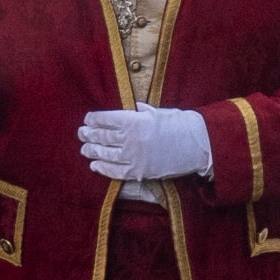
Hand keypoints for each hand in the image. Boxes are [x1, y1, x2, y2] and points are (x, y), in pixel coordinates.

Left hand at [78, 104, 211, 184]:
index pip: (106, 119)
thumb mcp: (159, 112)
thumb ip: (141, 110)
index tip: (87, 118)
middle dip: (89, 134)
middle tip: (81, 133)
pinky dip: (103, 168)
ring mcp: (133, 157)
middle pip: (103, 136)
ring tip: (85, 149)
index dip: (94, 119)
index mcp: (134, 121)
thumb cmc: (181, 124)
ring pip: (105, 154)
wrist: (198, 145)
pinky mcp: (139, 172)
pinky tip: (95, 165)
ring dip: (93, 151)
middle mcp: (130, 139)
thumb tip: (130, 106)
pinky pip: (115, 172)